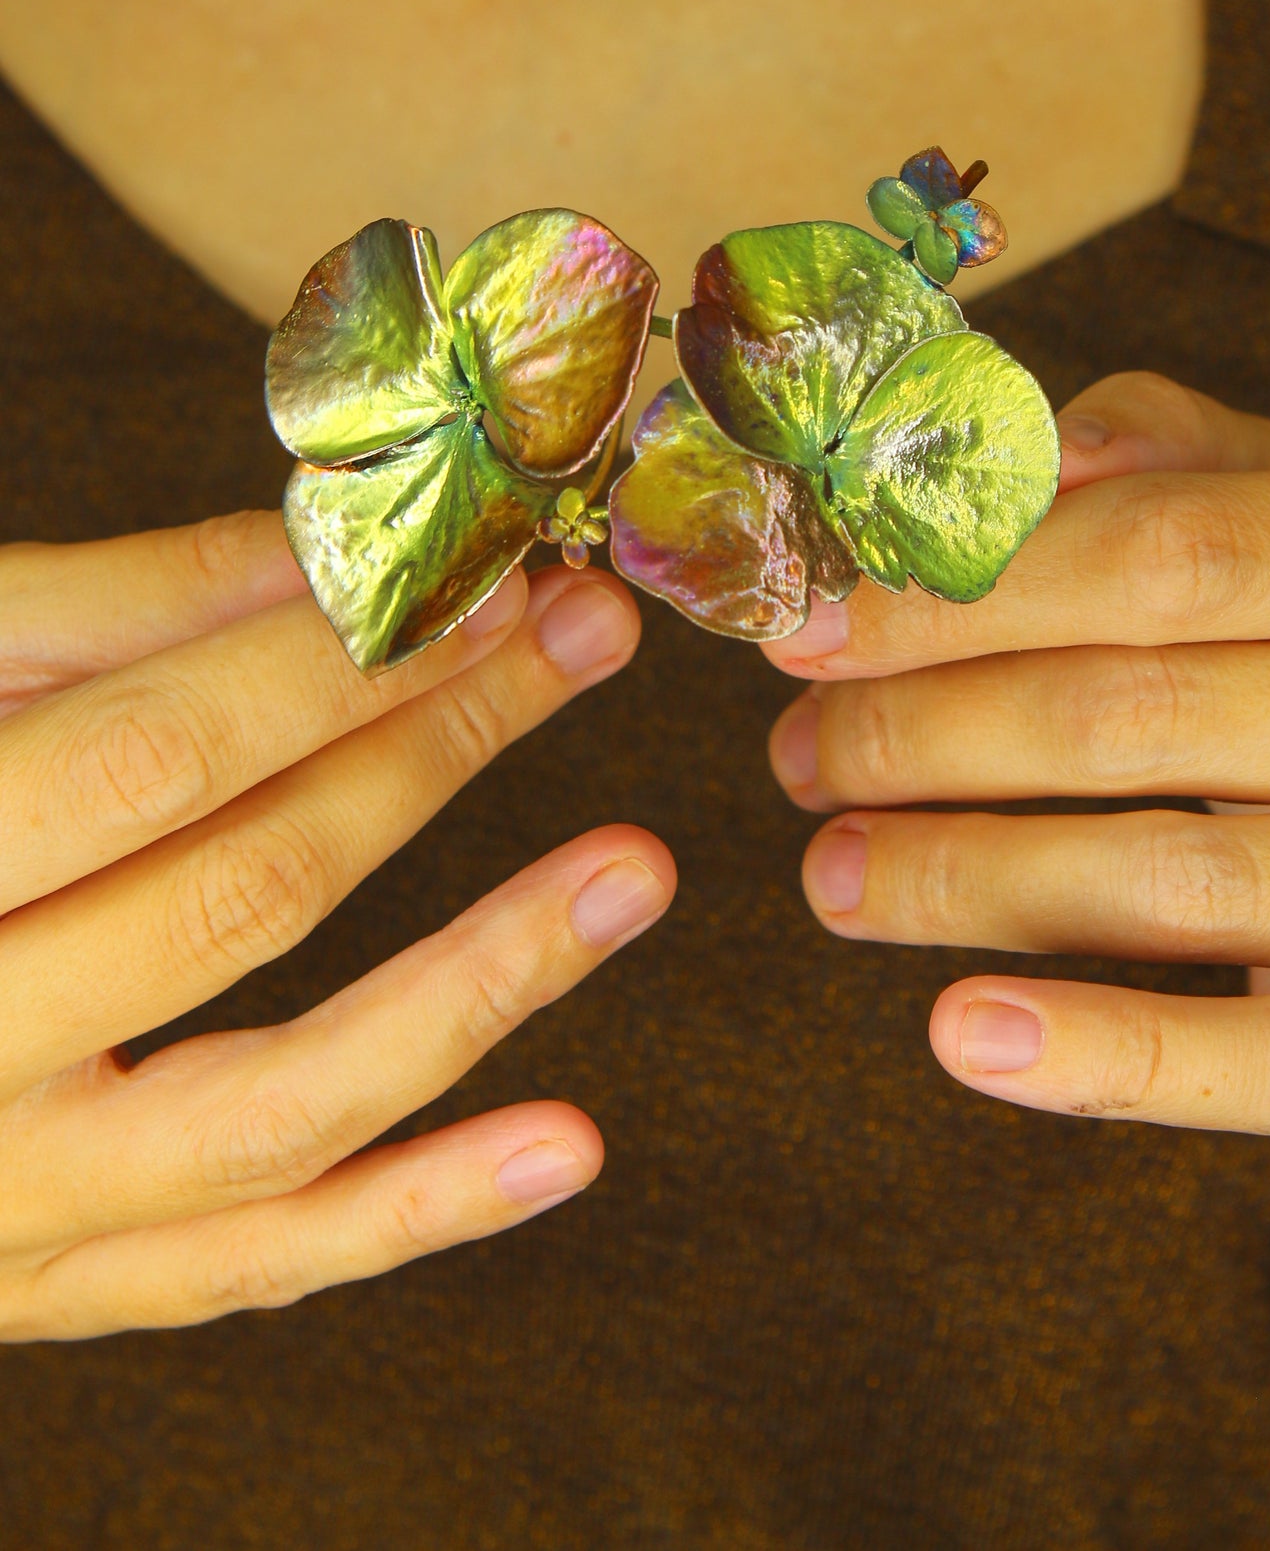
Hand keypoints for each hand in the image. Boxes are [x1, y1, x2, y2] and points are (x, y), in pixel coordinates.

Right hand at [0, 511, 670, 1338]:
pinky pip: (257, 1264)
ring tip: (634, 870)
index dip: (338, 666)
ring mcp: (0, 1204)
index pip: (158, 761)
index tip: (486, 581)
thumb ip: (113, 616)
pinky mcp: (55, 1283)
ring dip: (483, 981)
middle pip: (242, 897)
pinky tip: (569, 1144)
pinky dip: (421, 1211)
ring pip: (281, 1109)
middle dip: (431, 751)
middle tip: (579, 646)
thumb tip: (334, 558)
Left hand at [765, 372, 1269, 1171]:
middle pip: (1145, 711)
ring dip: (970, 879)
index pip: (1172, 549)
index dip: (970, 587)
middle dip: (931, 731)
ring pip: (1185, 882)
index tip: (811, 622)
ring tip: (834, 876)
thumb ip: (1194, 466)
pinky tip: (962, 1033)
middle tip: (799, 755)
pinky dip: (1110, 1057)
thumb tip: (1045, 442)